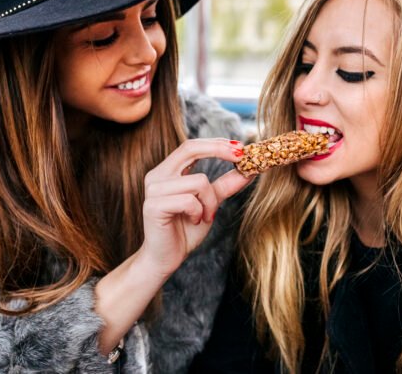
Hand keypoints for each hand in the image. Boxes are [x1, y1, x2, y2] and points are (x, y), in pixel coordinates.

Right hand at [138, 138, 249, 277]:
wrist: (166, 258)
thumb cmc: (185, 230)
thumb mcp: (210, 203)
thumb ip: (224, 185)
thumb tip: (248, 170)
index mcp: (168, 171)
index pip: (191, 146)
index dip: (216, 143)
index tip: (240, 147)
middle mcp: (157, 175)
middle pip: (189, 148)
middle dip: (219, 150)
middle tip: (241, 158)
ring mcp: (153, 190)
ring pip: (198, 181)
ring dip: (210, 201)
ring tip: (205, 216)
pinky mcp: (153, 206)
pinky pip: (189, 200)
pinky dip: (199, 212)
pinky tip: (194, 221)